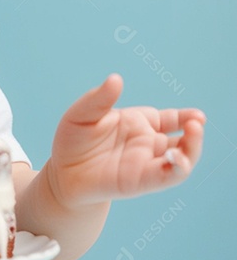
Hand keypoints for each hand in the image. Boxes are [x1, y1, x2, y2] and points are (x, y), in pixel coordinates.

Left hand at [47, 74, 204, 207]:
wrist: (63, 172)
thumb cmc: (73, 141)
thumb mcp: (82, 114)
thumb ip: (99, 98)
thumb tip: (115, 78)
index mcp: (139, 123)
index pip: (171, 119)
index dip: (187, 117)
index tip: (197, 116)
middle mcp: (148, 143)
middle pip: (184, 139)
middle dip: (194, 132)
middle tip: (196, 123)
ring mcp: (147, 163)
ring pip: (182, 159)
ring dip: (192, 149)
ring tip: (192, 134)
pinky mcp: (143, 181)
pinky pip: (168, 176)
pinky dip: (178, 168)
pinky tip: (176, 158)